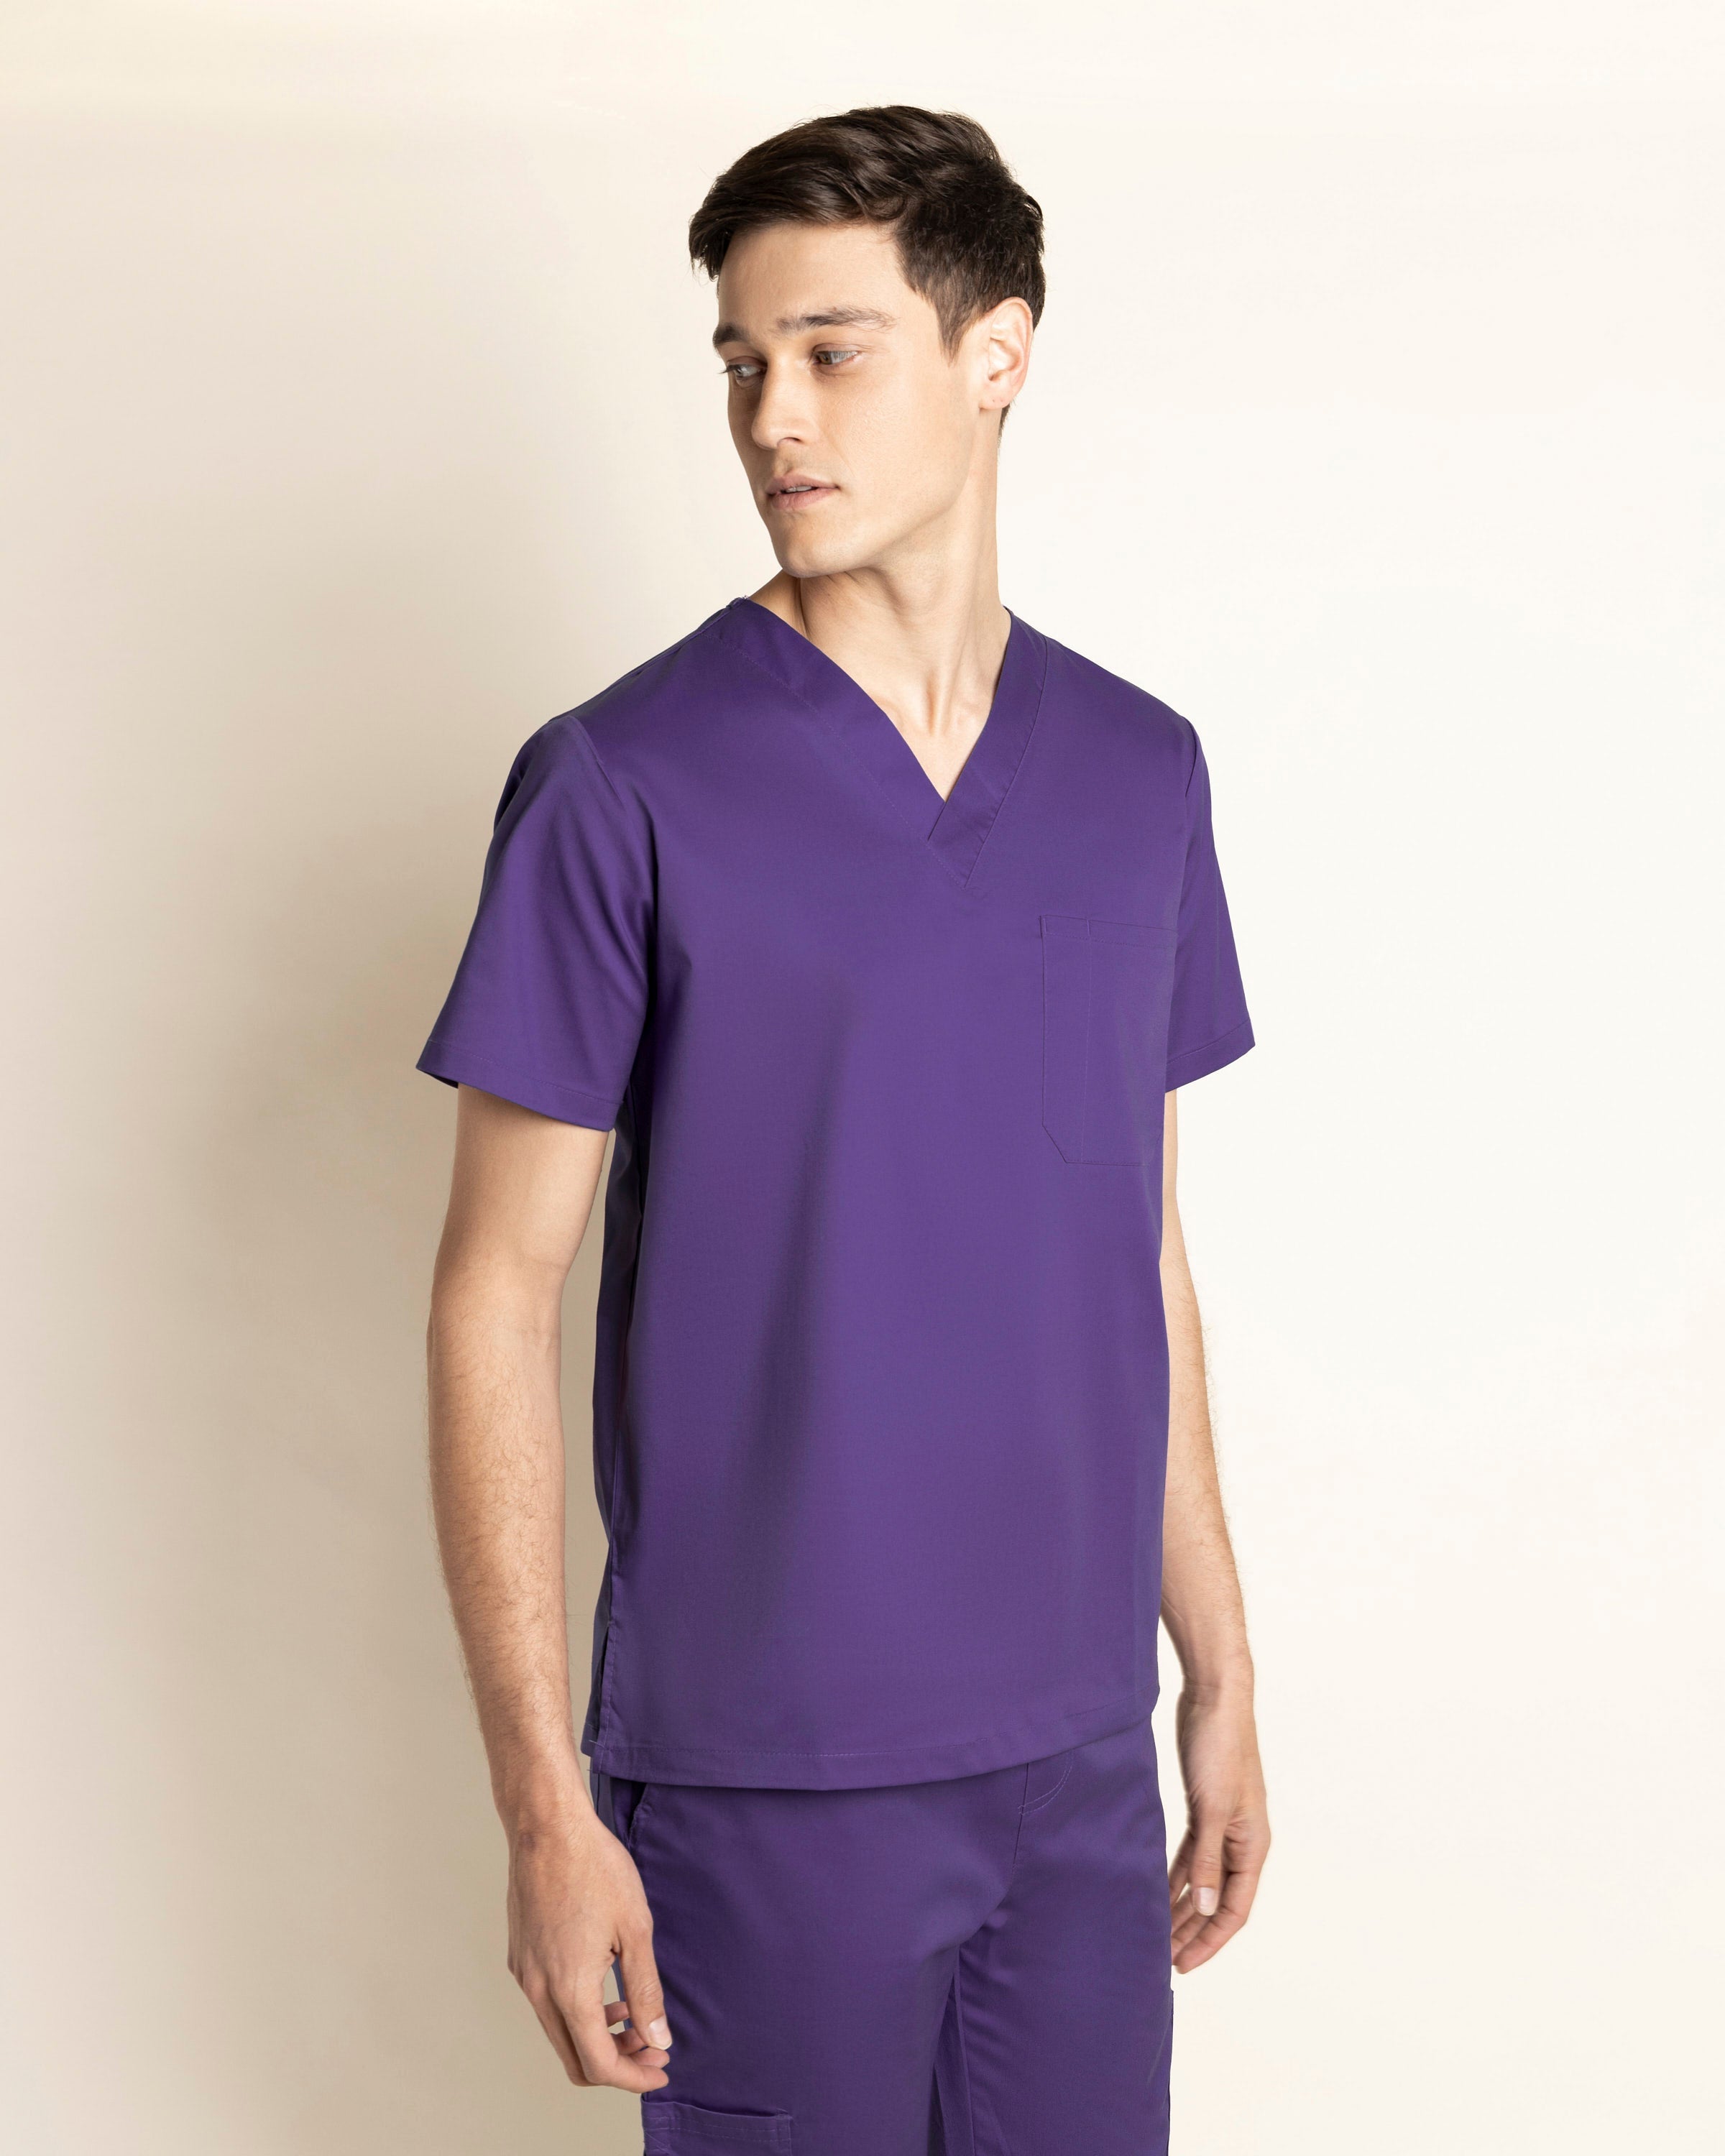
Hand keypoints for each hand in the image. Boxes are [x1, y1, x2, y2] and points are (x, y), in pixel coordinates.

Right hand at [505, 1803, 671, 2091]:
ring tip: (633, 2013)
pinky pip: (547, 2005)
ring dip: (596, 2036)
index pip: (598, 2063)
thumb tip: (658, 2038)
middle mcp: (538, 1990)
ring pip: (559, 2032)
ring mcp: (524, 1974)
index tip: (661, 2067)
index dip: (633, 2076)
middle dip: (616, 2063)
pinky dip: (577, 2011)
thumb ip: (646, 1990)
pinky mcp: (520, 1956)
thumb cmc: (595, 1869)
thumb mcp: (635, 1929)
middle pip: (574, 2058)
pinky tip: (605, 1984)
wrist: (548, 1826)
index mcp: (569, 1988)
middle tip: (651, 2047)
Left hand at [1167, 1686, 1269, 1973]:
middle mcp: (1242, 1842)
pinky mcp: (1204, 1809)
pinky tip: (1158, 1893)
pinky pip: (1191, 1856)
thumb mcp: (1213, 1807)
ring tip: (1158, 1935)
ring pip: (1203, 1880)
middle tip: (1164, 1960)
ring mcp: (1223, 1826)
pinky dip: (1176, 1876)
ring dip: (1183, 1907)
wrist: (1215, 1699)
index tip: (1183, 1965)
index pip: (1235, 1910)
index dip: (1210, 1941)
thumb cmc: (1221, 1747)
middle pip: (1218, 1900)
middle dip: (1193, 1931)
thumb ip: (1208, 1859)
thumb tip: (1205, 1906)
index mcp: (1253, 1845)